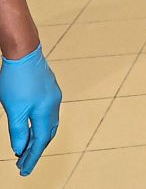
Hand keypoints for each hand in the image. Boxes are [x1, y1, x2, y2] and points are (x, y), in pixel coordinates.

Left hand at [0, 44, 60, 175]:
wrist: (24, 53)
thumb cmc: (16, 80)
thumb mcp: (13, 109)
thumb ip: (18, 130)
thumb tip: (20, 148)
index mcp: (45, 111)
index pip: (40, 141)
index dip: (31, 157)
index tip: (23, 171)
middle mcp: (53, 105)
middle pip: (47, 134)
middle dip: (35, 150)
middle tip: (23, 163)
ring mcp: (53, 96)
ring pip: (48, 123)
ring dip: (37, 137)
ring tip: (26, 148)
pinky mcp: (49, 89)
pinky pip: (47, 113)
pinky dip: (39, 124)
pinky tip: (30, 125)